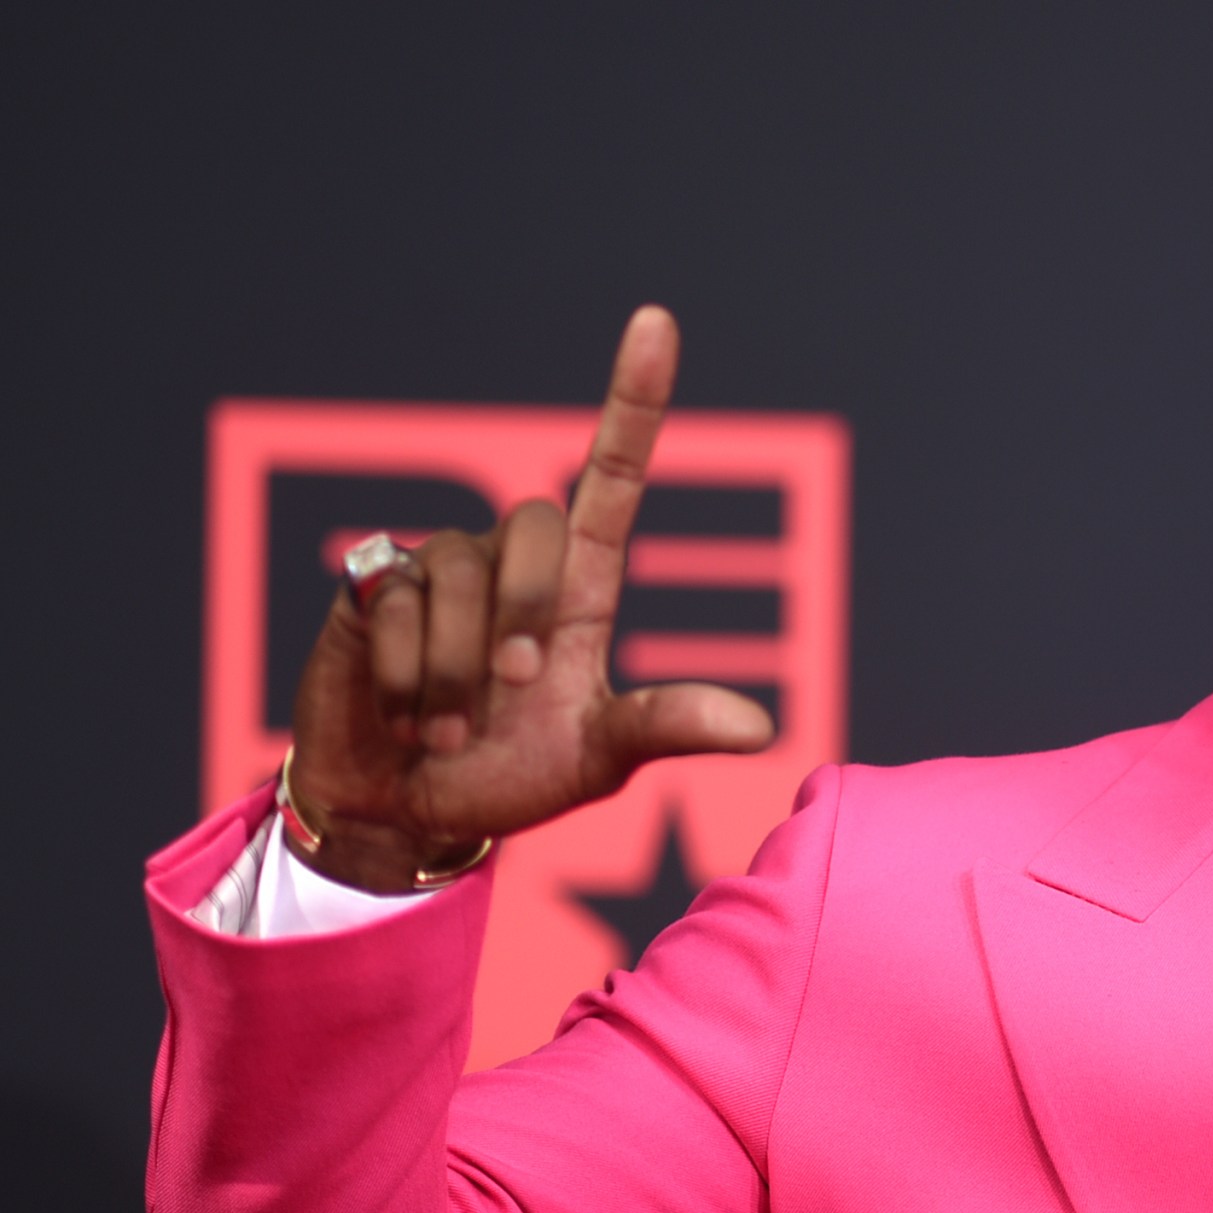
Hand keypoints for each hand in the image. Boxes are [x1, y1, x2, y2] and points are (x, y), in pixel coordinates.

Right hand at [284, 306, 775, 892]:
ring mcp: (438, 568)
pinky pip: (395, 605)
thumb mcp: (596, 760)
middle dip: (525, 613)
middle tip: (513, 687)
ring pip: (458, 574)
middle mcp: (511, 560)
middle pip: (536, 523)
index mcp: (579, 585)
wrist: (407, 811)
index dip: (634, 400)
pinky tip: (405, 715)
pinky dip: (407, 678)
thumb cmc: (511, 774)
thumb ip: (664, 730)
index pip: (614, 475)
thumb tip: (761, 729)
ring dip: (457, 671)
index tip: (656, 320)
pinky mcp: (370, 588)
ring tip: (449, 729)